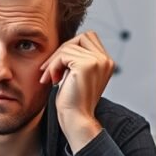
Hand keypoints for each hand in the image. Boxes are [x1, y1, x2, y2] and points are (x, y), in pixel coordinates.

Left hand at [39, 31, 114, 152]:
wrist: (75, 119)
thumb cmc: (72, 101)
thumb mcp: (76, 75)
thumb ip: (76, 59)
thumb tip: (63, 45)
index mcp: (106, 62)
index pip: (87, 38)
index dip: (69, 49)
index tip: (57, 66)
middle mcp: (106, 60)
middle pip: (81, 37)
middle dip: (62, 51)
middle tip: (50, 69)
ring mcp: (98, 61)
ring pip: (69, 46)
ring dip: (55, 61)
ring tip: (51, 77)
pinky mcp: (87, 65)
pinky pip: (64, 55)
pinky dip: (54, 66)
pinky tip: (53, 80)